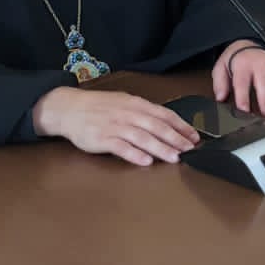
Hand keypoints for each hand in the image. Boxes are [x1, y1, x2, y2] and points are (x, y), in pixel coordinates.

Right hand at [32, 87, 199, 165]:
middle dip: (175, 139)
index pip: (164, 114)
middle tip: (189, 150)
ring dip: (160, 148)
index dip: (181, 126)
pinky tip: (146, 161)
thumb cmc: (100, 107)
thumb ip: (145, 113)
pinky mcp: (101, 139)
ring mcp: (114, 126)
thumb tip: (169, 124)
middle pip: (156, 126)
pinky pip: (121, 147)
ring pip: (142, 137)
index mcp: (136, 104)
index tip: (194, 137)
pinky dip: (134, 154)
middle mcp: (128, 113)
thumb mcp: (125, 103)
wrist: (69, 108)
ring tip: (174, 158)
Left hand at [212, 39, 264, 116]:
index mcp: (242, 65)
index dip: (243, 97)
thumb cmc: (236, 60)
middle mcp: (259, 65)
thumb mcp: (221, 68)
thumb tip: (220, 97)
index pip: (242, 82)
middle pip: (263, 82)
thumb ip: (220, 83)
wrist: (248, 45)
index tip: (244, 109)